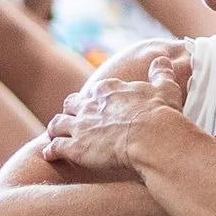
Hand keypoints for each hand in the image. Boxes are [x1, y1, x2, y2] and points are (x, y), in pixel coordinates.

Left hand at [41, 40, 189, 178]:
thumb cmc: (161, 114)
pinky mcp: (75, 148)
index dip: (94, 100)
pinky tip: (49, 155)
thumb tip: (162, 59)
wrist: (152, 138)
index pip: (94, 92)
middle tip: (73, 120)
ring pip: (57, 125)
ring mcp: (80, 126)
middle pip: (71, 105)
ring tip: (55, 137)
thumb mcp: (165, 89)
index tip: (96, 107)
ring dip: (56, 130)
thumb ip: (161, 73)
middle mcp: (89, 105)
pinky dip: (51, 151)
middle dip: (71, 112)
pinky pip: (55, 148)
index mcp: (108, 90)